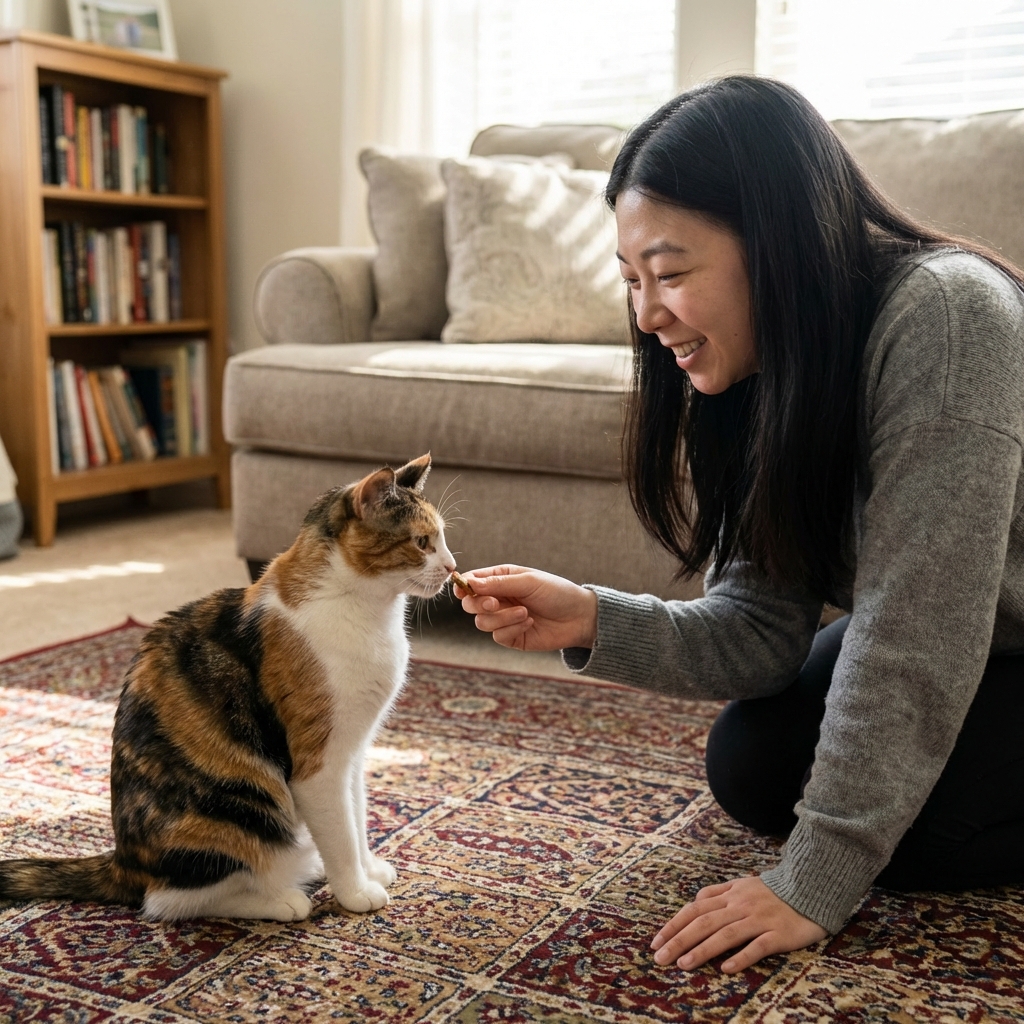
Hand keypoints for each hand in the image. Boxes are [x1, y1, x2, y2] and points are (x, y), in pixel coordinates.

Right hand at [453, 564, 597, 651]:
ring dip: (502, 618)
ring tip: (525, 613)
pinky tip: (530, 622)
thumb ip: (498, 583)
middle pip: (470, 604)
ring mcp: (504, 619)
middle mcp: (499, 599)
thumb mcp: (528, 581)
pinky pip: (498, 636)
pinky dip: (513, 629)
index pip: (472, 582)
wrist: (579, 617)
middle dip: (479, 604)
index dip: (463, 586)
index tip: (463, 590)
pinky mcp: (512, 637)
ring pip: (482, 622)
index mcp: (501, 579)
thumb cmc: (557, 592)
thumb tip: (470, 583)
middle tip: (495, 603)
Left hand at [651, 876, 827, 972]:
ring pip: (725, 934)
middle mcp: (740, 905)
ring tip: (683, 965)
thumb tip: (694, 900)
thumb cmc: (774, 890)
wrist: (811, 887)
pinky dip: (741, 957)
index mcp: (730, 894)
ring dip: (702, 950)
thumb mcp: (742, 884)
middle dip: (679, 940)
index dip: (674, 925)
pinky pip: (757, 946)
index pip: (694, 909)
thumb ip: (718, 892)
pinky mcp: (778, 933)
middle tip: (659, 958)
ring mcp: (759, 919)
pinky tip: (725, 969)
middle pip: (704, 922)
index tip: (656, 942)